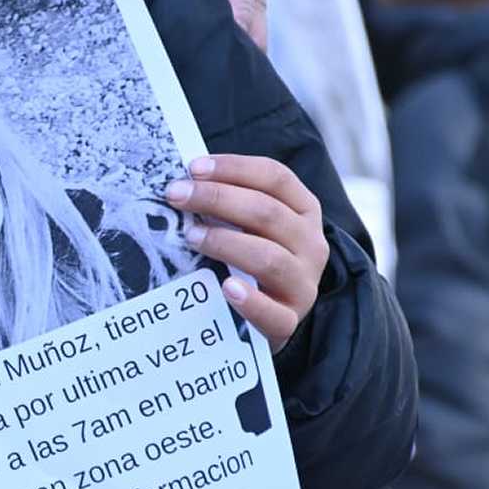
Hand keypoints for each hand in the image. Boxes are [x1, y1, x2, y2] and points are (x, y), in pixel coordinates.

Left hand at [166, 156, 327, 349]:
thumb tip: (185, 181)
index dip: (234, 168)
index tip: (194, 168)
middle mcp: (311, 244)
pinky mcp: (289, 320)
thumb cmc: (256, 257)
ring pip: (268, 258)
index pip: (275, 177)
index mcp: (304, 211)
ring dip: (225, 243)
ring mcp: (303, 284)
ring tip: (191, 236)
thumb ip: (231, 204)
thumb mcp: (254, 225)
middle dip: (217, 199)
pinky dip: (249, 300)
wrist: (276, 314)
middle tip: (177, 195)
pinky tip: (226, 287)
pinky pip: (272, 313)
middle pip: (267, 212)